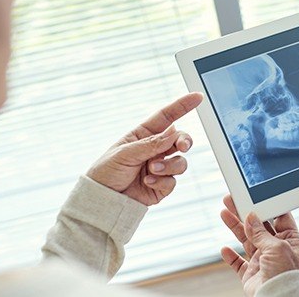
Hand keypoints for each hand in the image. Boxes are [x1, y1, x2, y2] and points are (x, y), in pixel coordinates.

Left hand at [86, 92, 202, 205]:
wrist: (101, 200)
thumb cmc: (106, 172)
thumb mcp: (125, 153)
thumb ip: (151, 144)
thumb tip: (174, 132)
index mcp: (143, 135)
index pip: (166, 117)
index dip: (182, 106)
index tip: (197, 97)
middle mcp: (154, 149)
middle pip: (180, 140)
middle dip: (185, 141)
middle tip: (182, 146)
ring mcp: (160, 168)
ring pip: (180, 162)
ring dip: (169, 166)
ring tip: (152, 170)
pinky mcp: (162, 185)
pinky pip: (173, 181)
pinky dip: (162, 181)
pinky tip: (147, 182)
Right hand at [220, 195, 298, 295]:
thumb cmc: (287, 274)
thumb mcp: (277, 247)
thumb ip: (261, 232)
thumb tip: (251, 217)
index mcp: (289, 239)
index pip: (278, 217)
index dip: (266, 206)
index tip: (254, 196)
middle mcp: (276, 248)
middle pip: (258, 226)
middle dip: (245, 212)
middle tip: (233, 199)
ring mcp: (263, 261)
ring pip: (246, 240)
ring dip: (235, 226)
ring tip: (224, 213)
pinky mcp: (251, 274)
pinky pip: (238, 263)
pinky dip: (230, 256)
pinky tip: (225, 248)